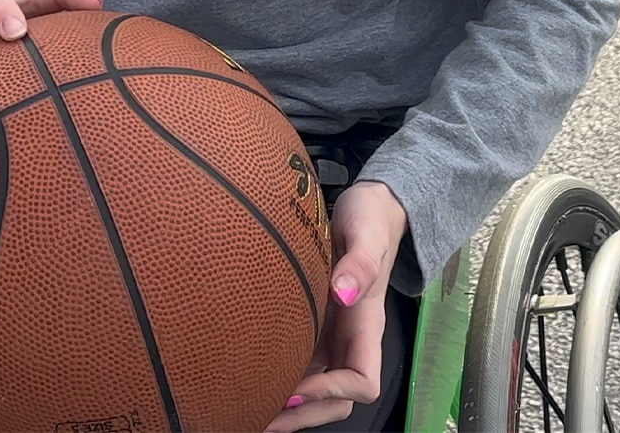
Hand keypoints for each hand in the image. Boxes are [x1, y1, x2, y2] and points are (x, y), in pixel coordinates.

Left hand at [266, 180, 409, 431]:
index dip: (332, 391)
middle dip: (304, 415)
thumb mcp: (366, 232)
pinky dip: (279, 381)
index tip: (295, 390)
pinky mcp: (314, 327)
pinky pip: (301, 366)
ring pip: (318, 390)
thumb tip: (343, 294)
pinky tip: (249, 382)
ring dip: (289, 408)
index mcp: (367, 324)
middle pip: (337, 399)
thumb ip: (360, 262)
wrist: (368, 209)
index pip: (363, 380)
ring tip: (249, 412)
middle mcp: (351, 339)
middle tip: (260, 419)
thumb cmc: (370, 219)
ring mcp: (333, 336)